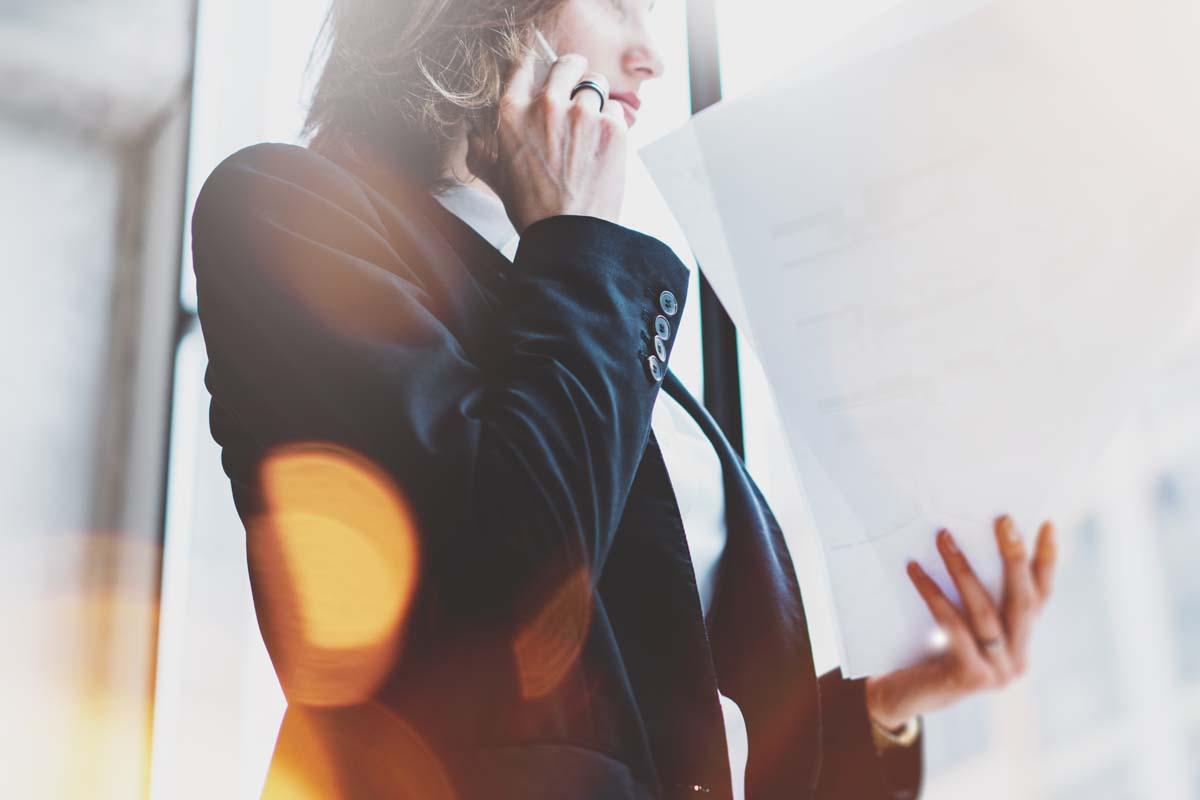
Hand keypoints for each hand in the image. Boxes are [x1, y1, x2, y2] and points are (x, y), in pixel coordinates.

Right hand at [467, 46, 628, 232]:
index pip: (524, 66)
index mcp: (512, 114)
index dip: (537, 66)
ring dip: (595, 101)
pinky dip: (612, 123)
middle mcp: (546, 105)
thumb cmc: (532, 212)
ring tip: (592, 127)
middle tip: (578, 86)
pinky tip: (604, 146)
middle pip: (567, 64)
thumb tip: (471, 136)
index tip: (546, 72)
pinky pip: (616, 109)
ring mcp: (581, 113)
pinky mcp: (612, 127)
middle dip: (573, 72)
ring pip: (596, 85)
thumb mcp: (498, 180)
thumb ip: (482, 152)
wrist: (569, 236)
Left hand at [864, 515, 1057, 730]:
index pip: (1041, 596)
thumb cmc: (931, 649)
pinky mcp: (972, 677)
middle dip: (1014, 557)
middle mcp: (1018, 659)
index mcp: (1021, 642)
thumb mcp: (960, 623)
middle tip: (1003, 520)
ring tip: (943, 536)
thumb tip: (963, 536)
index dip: (1046, 561)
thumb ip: (975, 597)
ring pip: (984, 611)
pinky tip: (914, 569)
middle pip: (1023, 601)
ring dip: (963, 568)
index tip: (1046, 524)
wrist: (905, 696)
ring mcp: (999, 672)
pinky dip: (933, 594)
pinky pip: (952, 626)